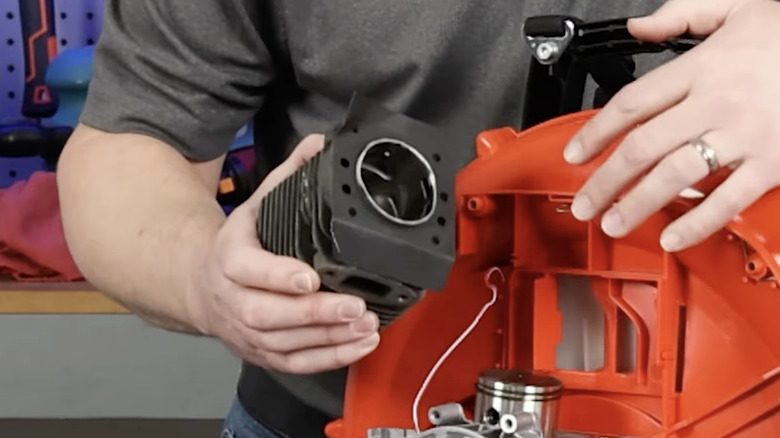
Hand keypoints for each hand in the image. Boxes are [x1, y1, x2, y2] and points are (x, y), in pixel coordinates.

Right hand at [191, 134, 379, 373]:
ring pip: (284, 344)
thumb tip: (322, 143)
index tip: (311, 276)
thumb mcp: (258, 204)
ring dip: (328, 339)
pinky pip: (294, 364)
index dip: (278, 276)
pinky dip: (329, 359)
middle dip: (314, 313)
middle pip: (268, 314)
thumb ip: (289, 176)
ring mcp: (246, 332)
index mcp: (229, 258)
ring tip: (366, 326)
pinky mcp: (262, 353)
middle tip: (355, 306)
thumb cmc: (239, 244)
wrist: (200, 284)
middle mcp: (233, 299)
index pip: (248, 270)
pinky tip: (359, 346)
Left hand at [564, 0, 779, 251]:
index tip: (574, 155)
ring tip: (613, 223)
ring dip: (637, 204)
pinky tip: (673, 237)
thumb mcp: (737, 2)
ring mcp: (744, 135)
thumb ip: (681, 13)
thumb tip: (639, 27)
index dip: (594, 133)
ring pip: (675, 176)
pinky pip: (729, 199)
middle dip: (605, 180)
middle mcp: (715, 102)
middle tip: (583, 204)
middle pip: (642, 147)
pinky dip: (698, 222)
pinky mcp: (773, 161)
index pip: (630, 104)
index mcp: (701, 67)